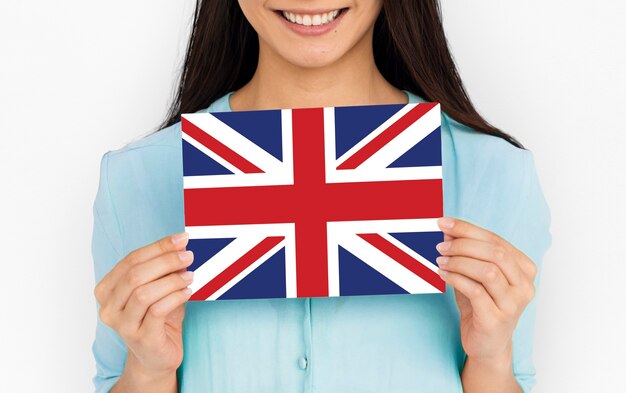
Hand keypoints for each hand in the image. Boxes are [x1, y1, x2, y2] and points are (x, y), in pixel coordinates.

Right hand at [94, 232, 194, 380]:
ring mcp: (122, 325)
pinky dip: (175, 297)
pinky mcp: (140, 338)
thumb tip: (181, 246)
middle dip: (165, 261)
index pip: (131, 260)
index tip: (182, 239)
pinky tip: (188, 292)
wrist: (157, 356)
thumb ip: (163, 269)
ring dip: (171, 280)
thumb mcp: (158, 288)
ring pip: (143, 293)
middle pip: (135, 274)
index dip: (158, 247)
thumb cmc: (157, 318)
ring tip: (190, 276)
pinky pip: (157, 310)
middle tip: (188, 256)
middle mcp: (109, 308)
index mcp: (107, 289)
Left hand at [435, 217, 536, 364]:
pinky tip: (443, 275)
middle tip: (440, 246)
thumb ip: (468, 253)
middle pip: (495, 252)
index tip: (444, 223)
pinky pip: (475, 291)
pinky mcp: (496, 319)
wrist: (486, 344)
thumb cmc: (481, 304)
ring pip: (488, 271)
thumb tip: (447, 229)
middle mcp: (524, 286)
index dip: (468, 229)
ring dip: (459, 262)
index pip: (496, 240)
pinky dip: (456, 279)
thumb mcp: (475, 275)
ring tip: (440, 261)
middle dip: (463, 244)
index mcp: (524, 269)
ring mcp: (513, 304)